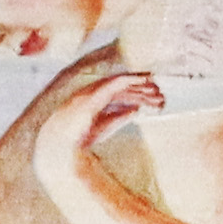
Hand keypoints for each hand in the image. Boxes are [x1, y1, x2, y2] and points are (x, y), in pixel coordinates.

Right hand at [41, 69, 164, 191]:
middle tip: (161, 96)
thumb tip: (136, 109)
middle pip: (122, 90)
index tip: (154, 101)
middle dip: (142, 92)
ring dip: (141, 86)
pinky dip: (132, 79)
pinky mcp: (95, 92)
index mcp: (93, 104)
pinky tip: (146, 78)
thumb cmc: (77, 139)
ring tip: (158, 90)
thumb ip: (119, 117)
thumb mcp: (104, 128)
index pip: (119, 97)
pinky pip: (117, 82)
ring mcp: (92, 91)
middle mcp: (92, 94)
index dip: (137, 97)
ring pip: (122, 85)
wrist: (62, 145)